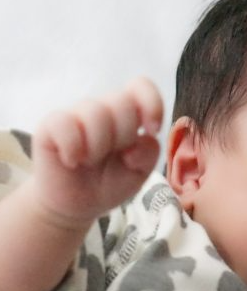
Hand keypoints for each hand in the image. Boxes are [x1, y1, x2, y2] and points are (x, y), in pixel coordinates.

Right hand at [30, 77, 162, 227]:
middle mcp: (103, 109)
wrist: (79, 204)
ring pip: (96, 112)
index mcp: (129, 115)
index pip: (141, 86)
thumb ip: (149, 152)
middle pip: (123, 102)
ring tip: (91, 161)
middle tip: (114, 156)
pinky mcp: (51, 126)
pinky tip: (72, 161)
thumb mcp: (140, 172)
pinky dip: (73, 147)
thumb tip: (139, 140)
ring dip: (99, 146)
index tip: (151, 130)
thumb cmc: (111, 181)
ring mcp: (76, 114)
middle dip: (124, 136)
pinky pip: (65, 123)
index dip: (151, 103)